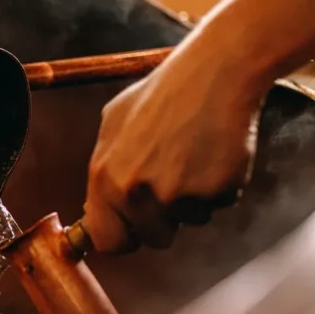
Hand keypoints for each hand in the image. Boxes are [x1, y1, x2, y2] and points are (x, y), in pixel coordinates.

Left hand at [82, 60, 262, 253]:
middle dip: (163, 221)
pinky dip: (218, 187)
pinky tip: (214, 153)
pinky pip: (218, 206)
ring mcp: (176, 195)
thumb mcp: (113, 123)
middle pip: (153, 238)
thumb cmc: (163, 93)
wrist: (214, 73)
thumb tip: (95, 209)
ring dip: (192, 201)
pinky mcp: (214, 192)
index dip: (123, 238)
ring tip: (194, 156)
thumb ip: (104, 169)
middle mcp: (136, 192)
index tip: (132, 233)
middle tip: (173, 184)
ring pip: (189, 222)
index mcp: (105, 177)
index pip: (107, 241)